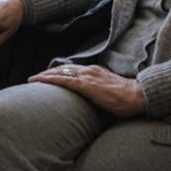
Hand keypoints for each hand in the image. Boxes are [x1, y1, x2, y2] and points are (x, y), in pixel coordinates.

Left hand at [28, 65, 146, 117]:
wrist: (137, 96)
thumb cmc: (126, 98)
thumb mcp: (108, 92)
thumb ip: (98, 92)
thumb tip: (91, 101)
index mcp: (94, 71)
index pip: (70, 70)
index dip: (56, 73)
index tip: (45, 77)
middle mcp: (89, 70)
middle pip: (62, 69)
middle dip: (47, 73)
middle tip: (33, 79)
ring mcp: (88, 76)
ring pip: (60, 73)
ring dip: (45, 76)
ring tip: (32, 80)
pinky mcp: (87, 85)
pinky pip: (64, 80)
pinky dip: (51, 80)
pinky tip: (41, 81)